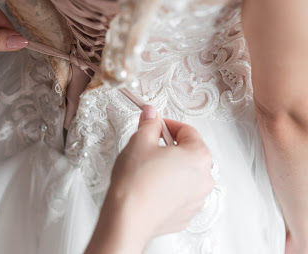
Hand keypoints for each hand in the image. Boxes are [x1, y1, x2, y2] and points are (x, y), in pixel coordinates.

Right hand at [110, 105, 213, 237]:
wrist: (128, 218)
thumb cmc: (136, 182)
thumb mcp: (140, 141)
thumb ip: (149, 124)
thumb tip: (152, 114)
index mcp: (198, 156)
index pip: (188, 130)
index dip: (168, 124)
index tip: (155, 124)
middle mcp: (204, 178)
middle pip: (190, 152)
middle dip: (171, 146)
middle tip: (150, 145)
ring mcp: (196, 199)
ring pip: (186, 174)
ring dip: (171, 167)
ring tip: (148, 168)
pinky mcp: (185, 214)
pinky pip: (180, 193)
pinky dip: (169, 187)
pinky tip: (150, 186)